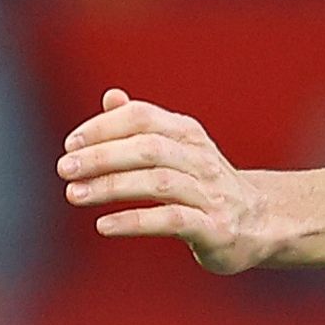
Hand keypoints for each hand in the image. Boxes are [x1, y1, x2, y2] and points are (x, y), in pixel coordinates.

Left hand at [65, 88, 287, 272]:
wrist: (259, 223)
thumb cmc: (205, 185)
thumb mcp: (178, 150)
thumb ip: (143, 126)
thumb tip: (111, 96)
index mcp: (187, 134)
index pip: (142, 118)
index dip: (104, 127)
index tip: (69, 144)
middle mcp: (200, 158)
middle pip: (147, 148)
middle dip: (101, 155)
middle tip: (64, 168)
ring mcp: (209, 193)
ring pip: (157, 182)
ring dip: (112, 186)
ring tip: (74, 194)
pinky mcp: (214, 228)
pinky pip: (171, 220)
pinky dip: (134, 221)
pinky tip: (103, 225)